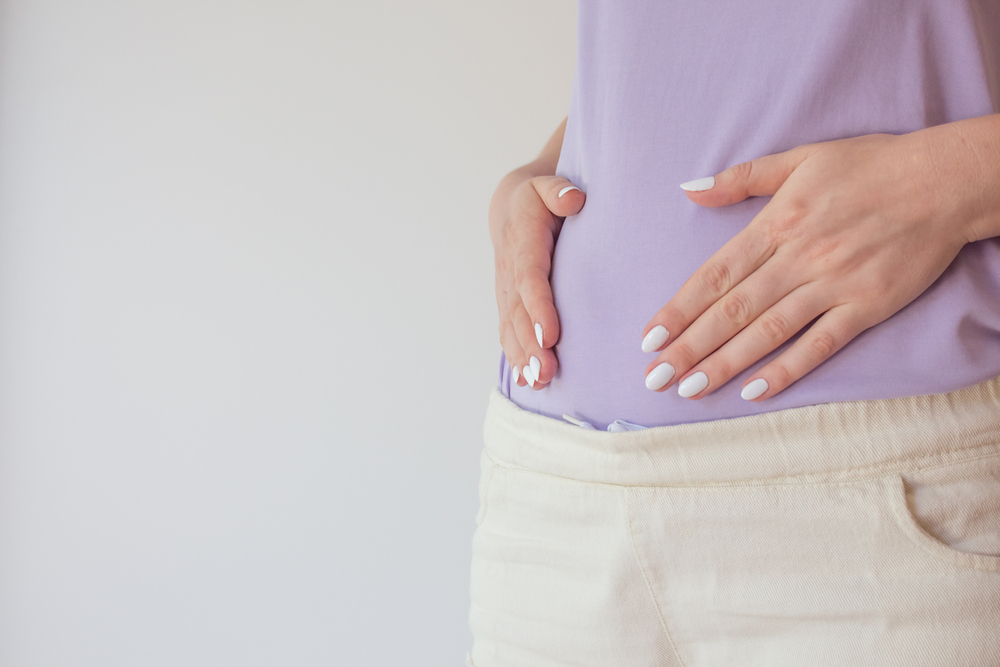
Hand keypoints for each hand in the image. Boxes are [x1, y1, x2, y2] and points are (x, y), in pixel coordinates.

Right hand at [490, 165, 584, 388]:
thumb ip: (559, 190)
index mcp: (523, 242)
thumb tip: (574, 199)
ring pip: (511, 328)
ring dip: (522, 358)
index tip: (549, 335)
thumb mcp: (548, 184)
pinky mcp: (508, 304)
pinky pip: (508, 332)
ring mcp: (506, 291)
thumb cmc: (539, 197)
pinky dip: (515, 358)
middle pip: (519, 313)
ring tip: (538, 383)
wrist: (511, 208)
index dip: (537, 307)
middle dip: (530, 345)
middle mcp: (510, 271)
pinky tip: (526, 382)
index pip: (529, 278)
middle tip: (545, 373)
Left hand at [641, 129, 979, 400]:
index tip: (648, 337)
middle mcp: (800, 256)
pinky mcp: (867, 306)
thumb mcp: (801, 158)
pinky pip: (820, 344)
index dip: (680, 308)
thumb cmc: (869, 166)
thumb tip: (689, 191)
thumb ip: (741, 179)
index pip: (716, 274)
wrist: (945, 180)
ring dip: (725, 363)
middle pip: (733, 309)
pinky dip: (786, 369)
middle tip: (654, 377)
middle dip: (689, 346)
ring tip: (688, 388)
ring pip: (768, 331)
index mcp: (778, 222)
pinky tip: (753, 392)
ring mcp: (834, 284)